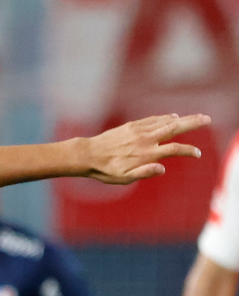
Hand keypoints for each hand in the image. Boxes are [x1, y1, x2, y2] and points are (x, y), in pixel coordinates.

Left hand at [80, 113, 207, 184]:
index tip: (197, 153)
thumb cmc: (106, 170)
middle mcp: (145, 139)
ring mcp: (138, 130)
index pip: (175, 149)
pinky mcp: (131, 126)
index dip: (188, 151)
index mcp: (146, 154)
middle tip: (207, 119)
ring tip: (196, 116)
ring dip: (183, 118)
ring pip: (165, 121)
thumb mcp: (124, 178)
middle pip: (174, 128)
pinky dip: (164, 118)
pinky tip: (172, 117)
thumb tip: (162, 169)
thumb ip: (144, 173)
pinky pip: (152, 119)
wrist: (87, 154)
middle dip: (192, 123)